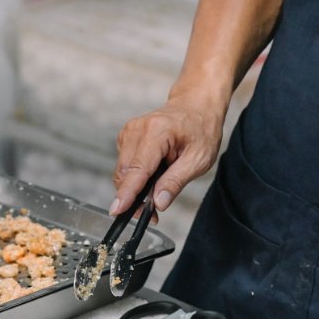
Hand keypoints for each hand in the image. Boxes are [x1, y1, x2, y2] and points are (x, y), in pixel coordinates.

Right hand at [110, 94, 224, 215]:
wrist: (195, 105)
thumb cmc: (201, 129)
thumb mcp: (199, 159)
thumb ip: (176, 182)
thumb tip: (158, 203)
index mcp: (157, 131)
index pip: (137, 169)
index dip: (127, 193)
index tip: (117, 210)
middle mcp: (137, 129)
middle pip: (125, 173)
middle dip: (134, 197)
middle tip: (152, 212)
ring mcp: (129, 132)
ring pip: (122, 172)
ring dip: (134, 189)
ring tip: (157, 194)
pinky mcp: (126, 137)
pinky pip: (125, 165)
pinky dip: (135, 177)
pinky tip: (152, 176)